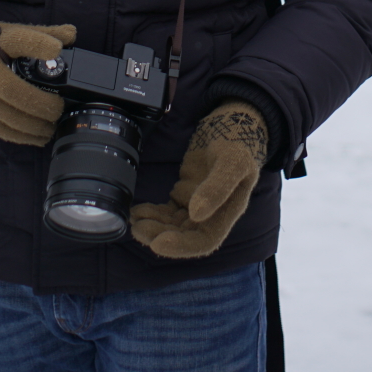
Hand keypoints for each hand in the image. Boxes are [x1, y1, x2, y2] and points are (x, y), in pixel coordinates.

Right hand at [0, 22, 76, 145]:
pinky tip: (39, 135)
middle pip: (12, 89)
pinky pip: (1, 129)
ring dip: (34, 124)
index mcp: (0, 43)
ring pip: (7, 114)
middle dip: (40, 103)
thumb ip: (44, 34)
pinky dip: (23, 136)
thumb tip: (71, 34)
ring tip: (52, 125)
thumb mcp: (15, 35)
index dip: (37, 44)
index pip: (17, 40)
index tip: (55, 49)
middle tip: (58, 108)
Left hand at [130, 101, 267, 258]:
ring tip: (134, 218)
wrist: (232, 125)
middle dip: (160, 235)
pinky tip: (138, 210)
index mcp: (227, 212)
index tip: (157, 243)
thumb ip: (217, 188)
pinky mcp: (186, 194)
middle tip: (138, 227)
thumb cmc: (238, 144)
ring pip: (172, 226)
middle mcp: (212, 214)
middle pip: (184, 236)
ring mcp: (197, 205)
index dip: (181, 246)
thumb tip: (197, 214)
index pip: (204, 241)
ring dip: (153, 226)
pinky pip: (167, 212)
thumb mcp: (232, 162)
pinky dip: (153, 214)